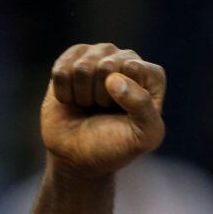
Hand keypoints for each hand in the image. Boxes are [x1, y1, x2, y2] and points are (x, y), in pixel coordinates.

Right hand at [41, 43, 165, 177]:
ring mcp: (97, 57)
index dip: (124, 94)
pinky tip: (72, 101)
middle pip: (106, 65)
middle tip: (104, 111)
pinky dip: (64, 93)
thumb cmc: (116, 145)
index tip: (125, 113)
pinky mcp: (70, 60)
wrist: (79, 156)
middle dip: (101, 96)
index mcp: (151, 76)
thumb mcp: (144, 136)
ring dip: (83, 95)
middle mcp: (125, 60)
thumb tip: (113, 79)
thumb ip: (143, 107)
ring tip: (89, 106)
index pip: (134, 68)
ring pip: (82, 67)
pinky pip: (61, 70)